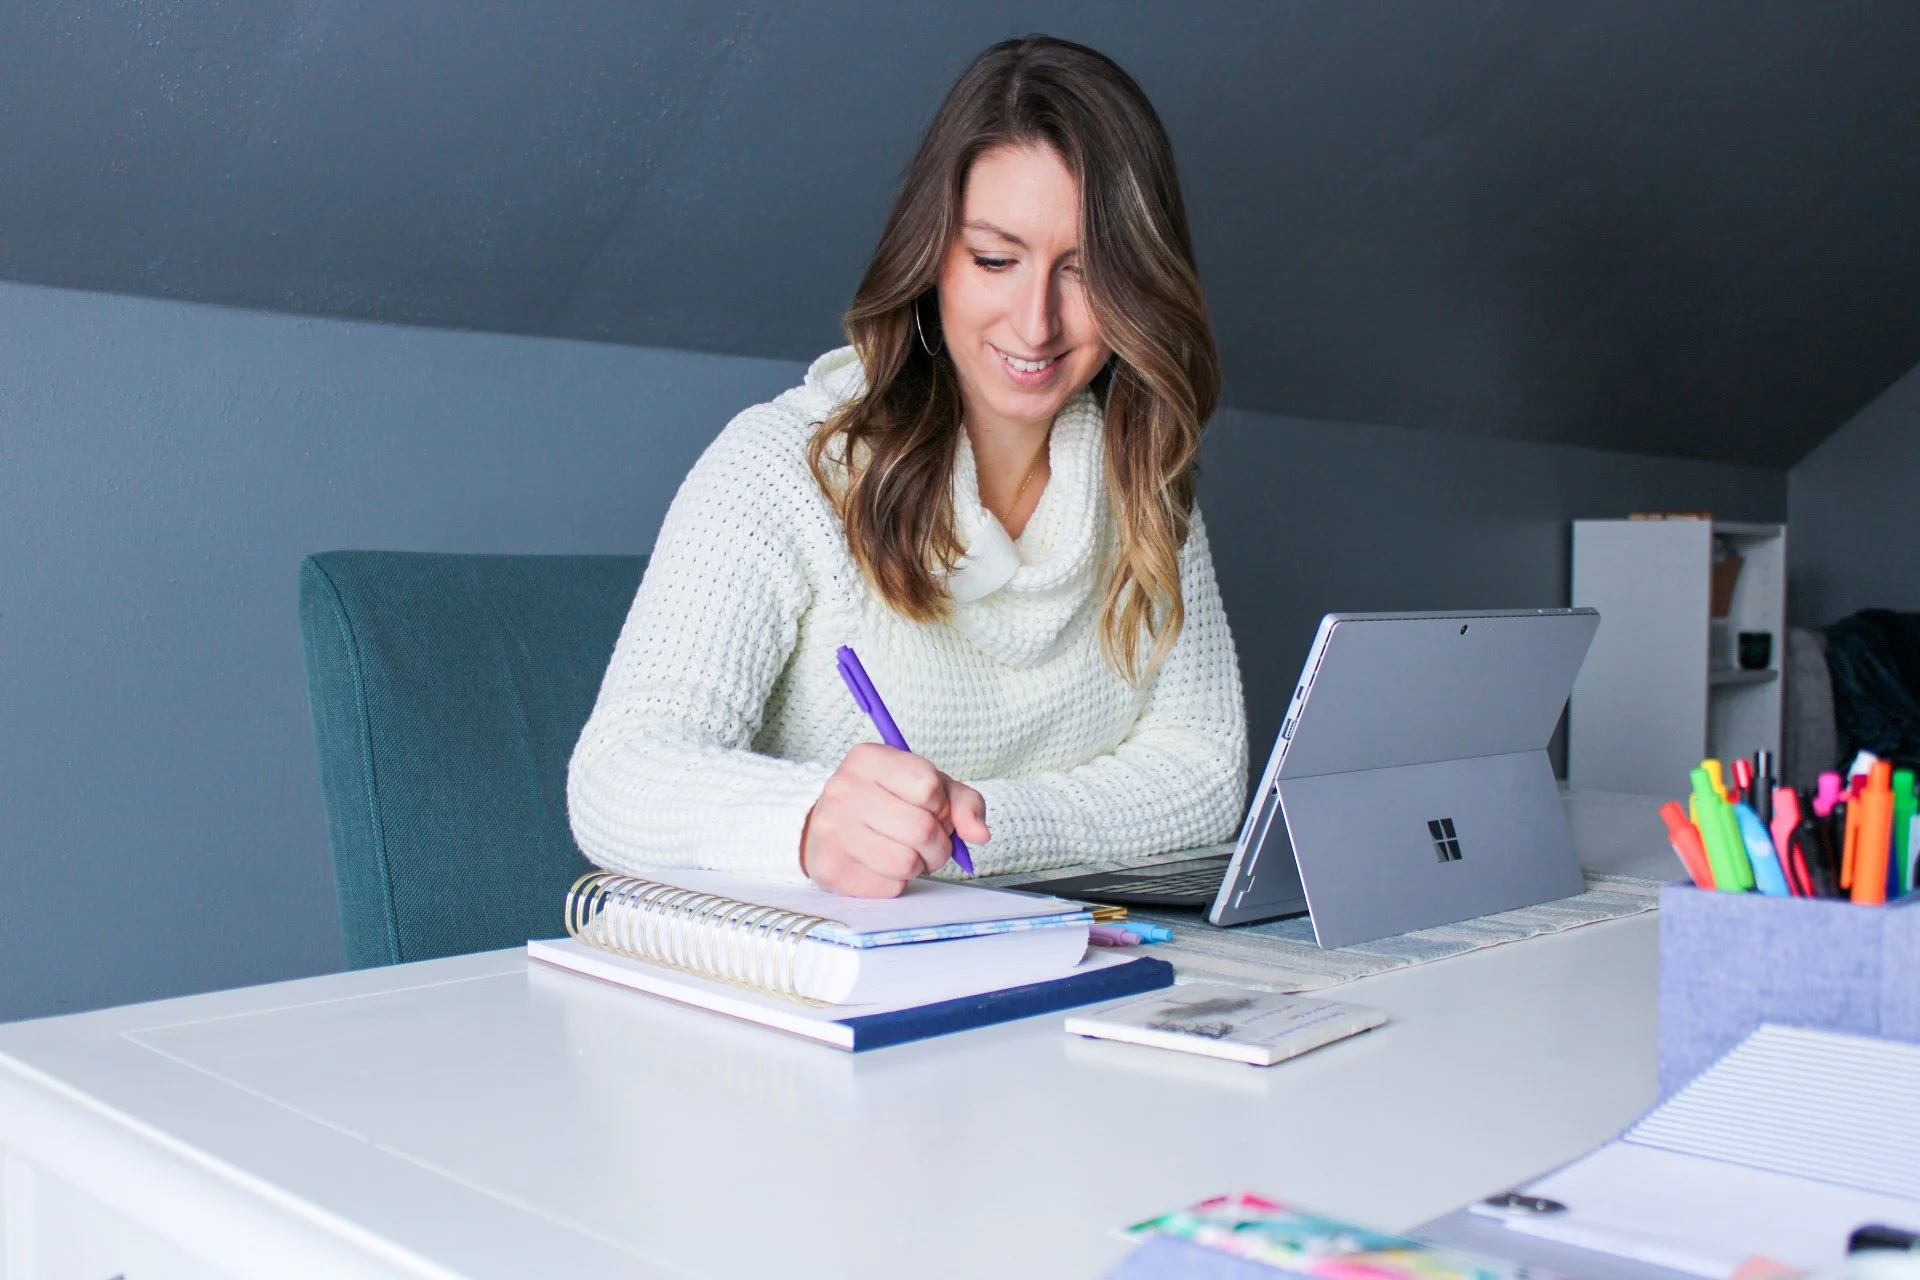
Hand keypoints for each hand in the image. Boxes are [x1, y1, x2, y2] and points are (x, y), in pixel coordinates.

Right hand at [800, 743, 989, 896]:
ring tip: (908, 853)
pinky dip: (898, 882)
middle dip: (939, 844)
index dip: (942, 805)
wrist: (829, 827)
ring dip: (920, 865)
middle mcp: (844, 789)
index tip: (932, 809)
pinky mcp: (832, 867)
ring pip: (906, 862)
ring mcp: (833, 829)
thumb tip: (980, 834)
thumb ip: (963, 803)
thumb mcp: (928, 787)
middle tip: (929, 841)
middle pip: (921, 828)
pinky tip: (884, 865)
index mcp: (868, 759)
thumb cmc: (885, 802)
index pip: (927, 785)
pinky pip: (889, 886)